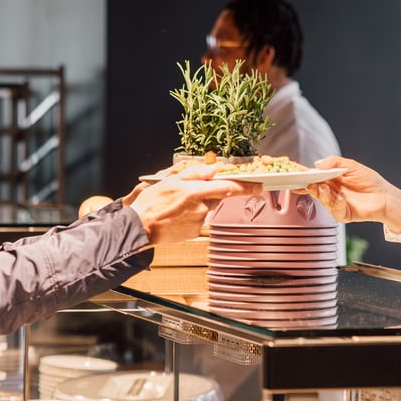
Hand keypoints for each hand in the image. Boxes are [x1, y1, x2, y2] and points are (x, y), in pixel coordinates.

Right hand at [129, 165, 258, 243]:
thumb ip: (195, 173)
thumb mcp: (171, 180)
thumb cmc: (152, 203)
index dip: (246, 187)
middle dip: (208, 192)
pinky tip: (177, 215)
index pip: (228, 187)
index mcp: (196, 191)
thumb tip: (213, 169)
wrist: (141, 227)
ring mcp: (199, 221)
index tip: (259, 186)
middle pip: (216, 196)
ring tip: (177, 206)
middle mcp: (201, 207)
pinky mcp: (195, 231)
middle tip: (187, 193)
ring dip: (198, 204)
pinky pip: (199, 219)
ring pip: (207, 208)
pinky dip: (192, 215)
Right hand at [306, 156, 400, 233]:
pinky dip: (337, 203)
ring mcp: (335, 204)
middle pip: (314, 189)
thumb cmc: (370, 181)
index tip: (293, 173)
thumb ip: (334, 162)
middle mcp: (330, 192)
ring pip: (323, 200)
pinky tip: (341, 197)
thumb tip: (317, 164)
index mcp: (330, 179)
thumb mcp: (352, 166)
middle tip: (308, 182)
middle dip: (309, 186)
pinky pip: (335, 210)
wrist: (385, 196)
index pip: (312, 177)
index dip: (302, 175)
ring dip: (323, 194)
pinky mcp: (343, 214)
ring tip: (325, 188)